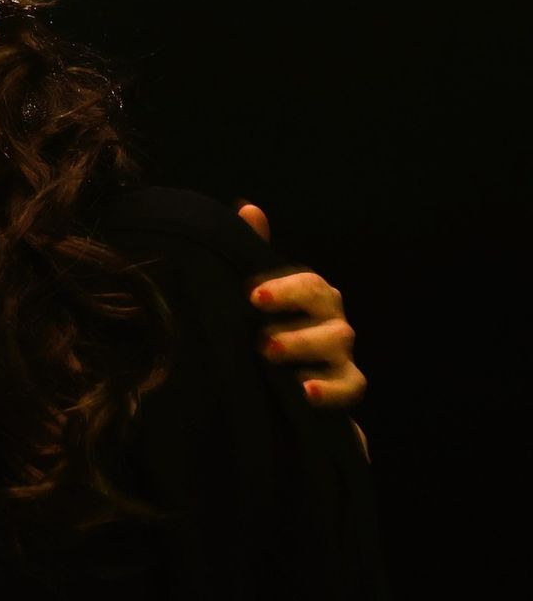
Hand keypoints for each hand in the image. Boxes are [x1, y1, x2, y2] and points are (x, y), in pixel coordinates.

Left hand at [239, 204, 366, 409]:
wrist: (273, 382)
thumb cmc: (265, 326)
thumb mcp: (254, 293)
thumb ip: (254, 254)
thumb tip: (249, 208)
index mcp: (310, 294)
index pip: (307, 283)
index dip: (283, 288)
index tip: (252, 296)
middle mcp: (330, 317)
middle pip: (328, 308)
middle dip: (295, 318)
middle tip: (261, 338)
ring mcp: (341, 352)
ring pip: (337, 343)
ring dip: (305, 347)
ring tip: (270, 355)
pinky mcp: (346, 386)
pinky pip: (351, 386)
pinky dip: (332, 390)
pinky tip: (307, 392)